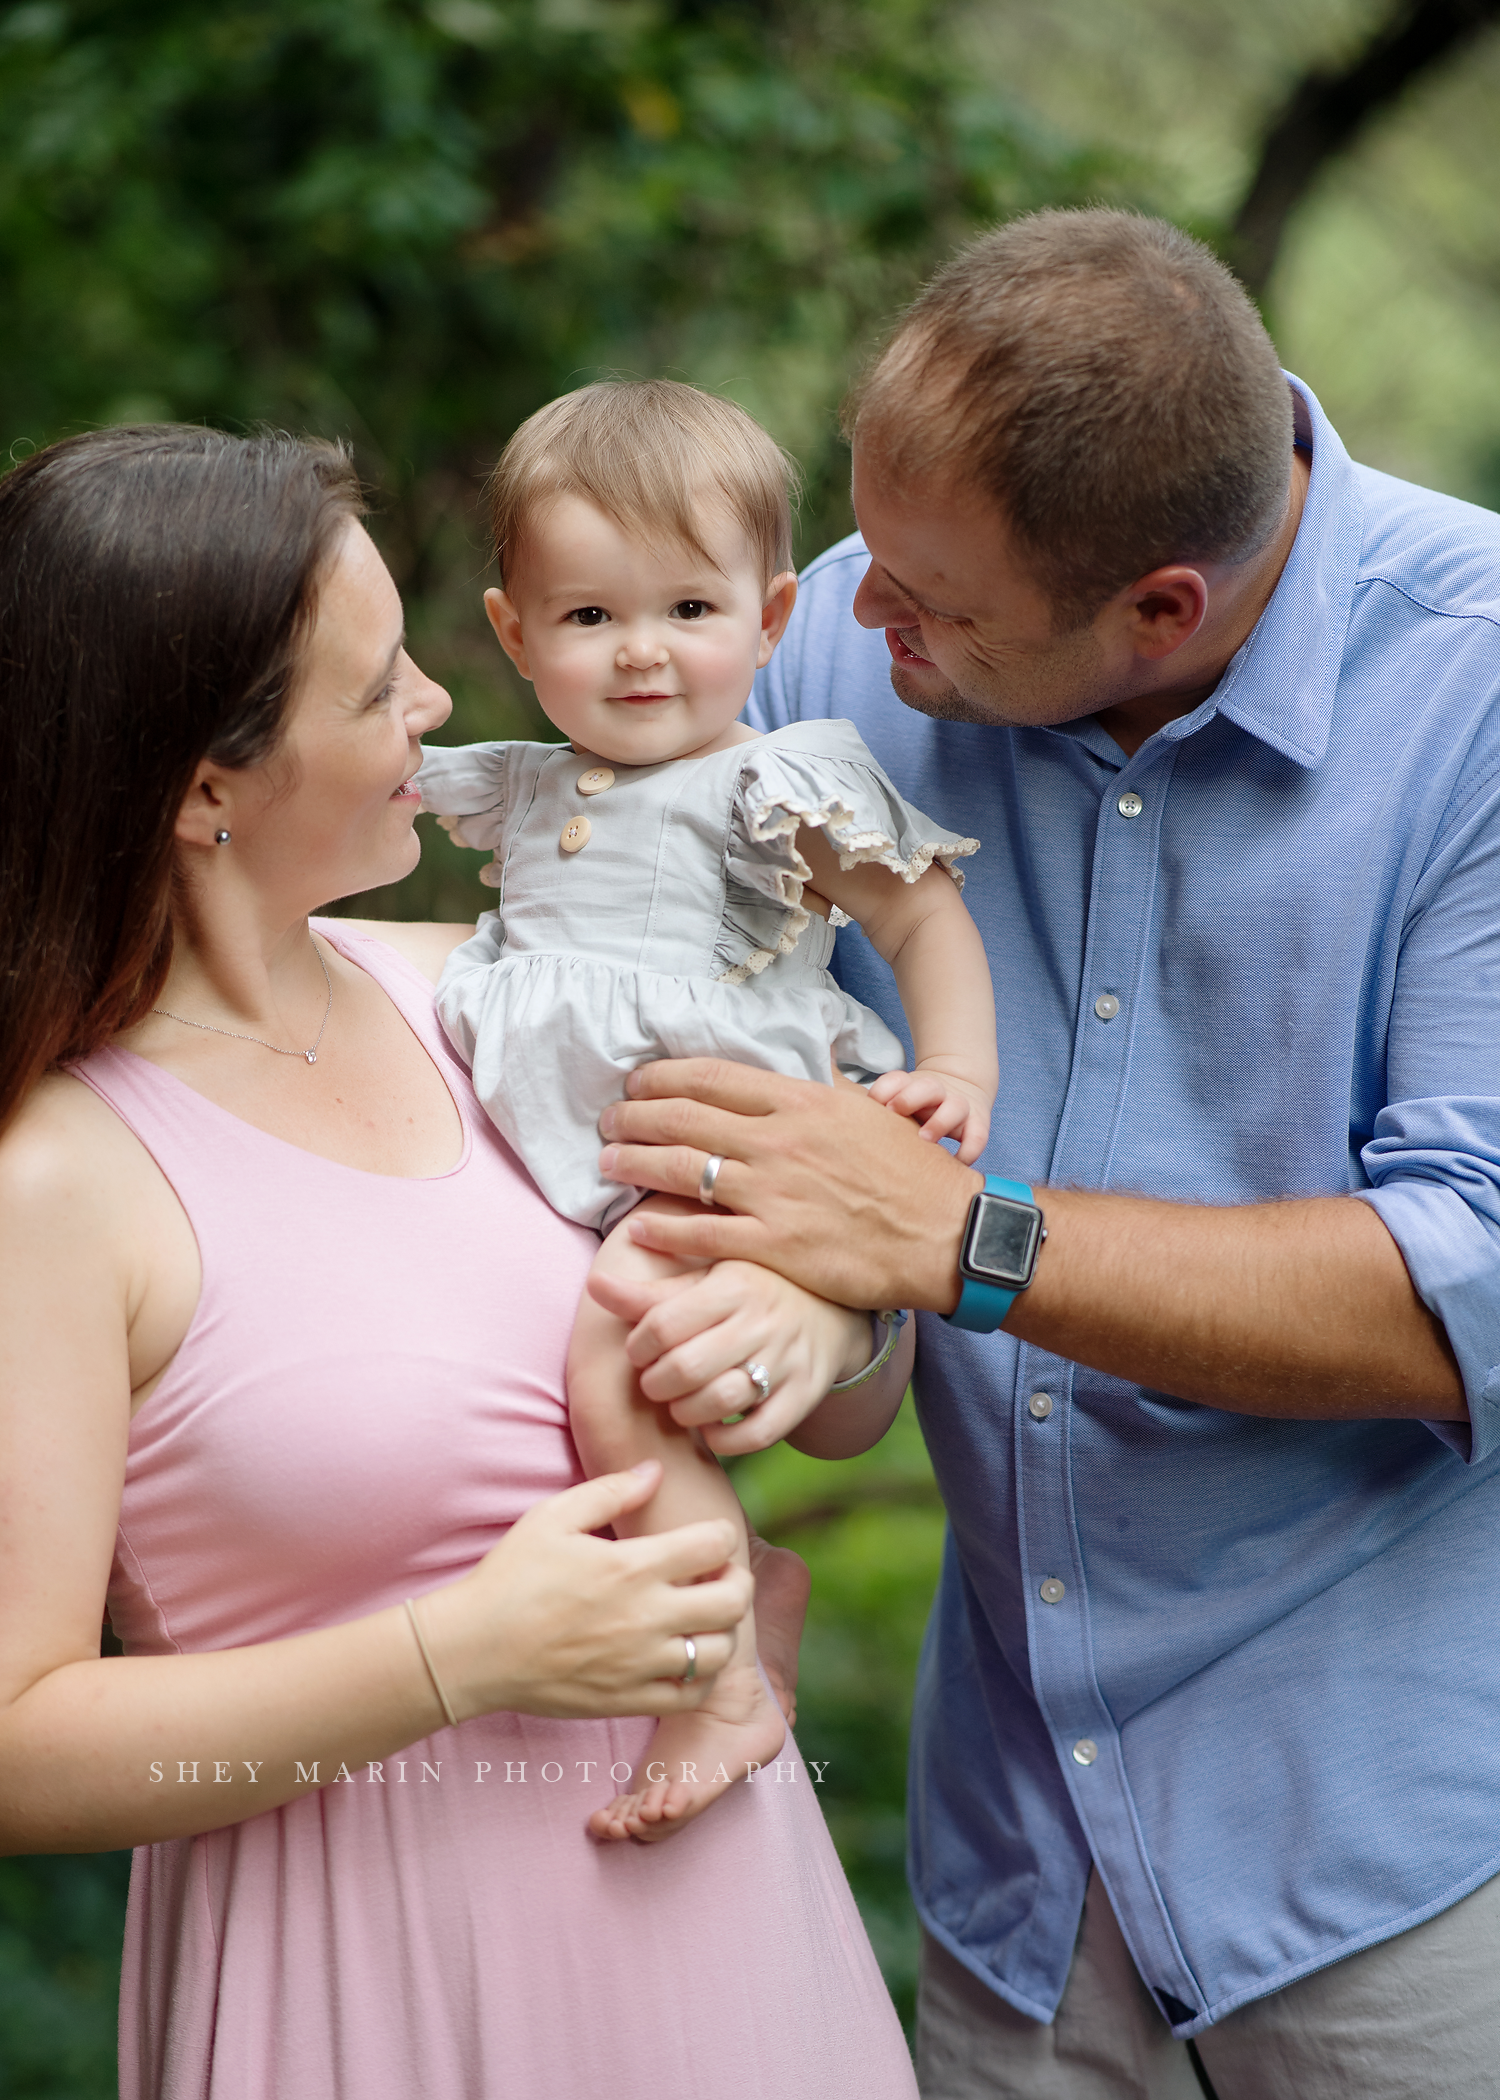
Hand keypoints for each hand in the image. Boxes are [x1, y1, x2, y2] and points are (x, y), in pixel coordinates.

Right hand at [422, 1461, 752, 1720]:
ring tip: (702, 1618)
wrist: (473, 1649)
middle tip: (718, 1577)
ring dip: (721, 1630)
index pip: (715, 1544)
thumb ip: (609, 1490)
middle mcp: (646, 1616)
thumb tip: (655, 1471)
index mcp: (632, 1565)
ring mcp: (640, 1663)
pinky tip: (684, 1658)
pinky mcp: (628, 1699)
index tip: (707, 1538)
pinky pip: (691, 1694)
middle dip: (736, 1582)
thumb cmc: (510, 1577)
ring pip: (719, 1651)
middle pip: (732, 1600)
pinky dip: (700, 1677)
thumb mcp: (552, 1517)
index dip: (721, 1535)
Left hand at [586, 1260, 873, 1455]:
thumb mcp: (706, 1281)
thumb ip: (651, 1292)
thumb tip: (595, 1284)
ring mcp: (786, 1360)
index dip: (637, 1347)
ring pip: (722, 1401)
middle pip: (686, 1367)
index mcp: (732, 1285)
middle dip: (656, 1384)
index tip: (638, 1352)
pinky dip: (726, 1439)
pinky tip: (712, 1429)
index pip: (663, 1324)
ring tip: (680, 1405)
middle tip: (654, 1383)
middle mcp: (762, 1321)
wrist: (828, 1310)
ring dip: (687, 1412)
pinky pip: (759, 1433)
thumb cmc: (749, 1293)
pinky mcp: (804, 1395)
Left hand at [596, 1059, 980, 1309]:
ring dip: (634, 1164)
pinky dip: (662, 1229)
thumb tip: (800, 1062)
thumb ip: (819, 1092)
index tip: (636, 1083)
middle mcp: (779, 1141)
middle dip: (634, 1118)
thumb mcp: (865, 1112)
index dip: (661, 1078)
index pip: (711, 1078)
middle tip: (608, 1122)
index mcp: (800, 1102)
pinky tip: (637, 1225)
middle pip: (683, 1119)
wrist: (945, 1234)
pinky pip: (701, 1233)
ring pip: (681, 1171)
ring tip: (608, 1163)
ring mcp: (774, 1194)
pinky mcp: (775, 1245)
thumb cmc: (911, 1173)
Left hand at [867, 1064, 991, 1163]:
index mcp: (911, 1085)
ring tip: (925, 1139)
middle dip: (909, 1098)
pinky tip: (956, 1161)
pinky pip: (978, 1136)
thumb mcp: (897, 1100)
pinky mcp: (978, 1122)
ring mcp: (959, 1105)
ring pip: (955, 1107)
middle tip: (894, 1112)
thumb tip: (837, 1114)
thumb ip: (873, 1109)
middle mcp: (936, 1092)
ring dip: (940, 1122)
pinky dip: (970, 1149)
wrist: (962, 1088)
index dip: (884, 1089)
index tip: (872, 1103)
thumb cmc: (917, 1105)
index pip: (896, 1080)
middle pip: (926, 1087)